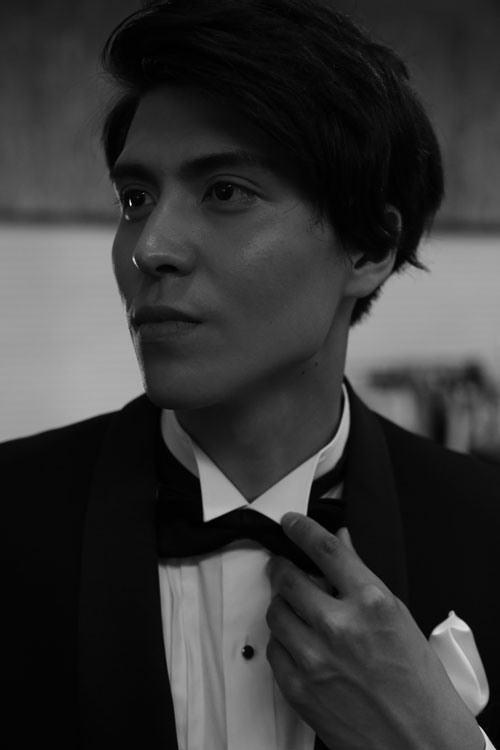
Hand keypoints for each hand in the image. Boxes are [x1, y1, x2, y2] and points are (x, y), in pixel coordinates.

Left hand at [266, 513, 483, 749]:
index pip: (325, 549)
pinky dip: (282, 641)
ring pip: (275, 611)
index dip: (302, 529)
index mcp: (372, 603)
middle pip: (288, 577)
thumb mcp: (399, 617)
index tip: (290, 522)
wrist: (419, 743)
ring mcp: (315, 658)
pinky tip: (299, 643)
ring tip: (298, 611)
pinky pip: (273, 648)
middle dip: (282, 567)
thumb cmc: (417, 682)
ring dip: (283, 605)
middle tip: (283, 567)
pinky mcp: (298, 687)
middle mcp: (339, 626)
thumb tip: (341, 543)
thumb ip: (363, 577)